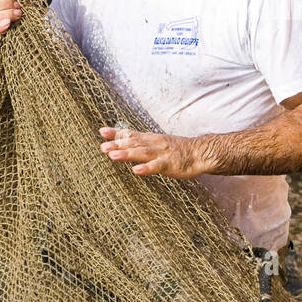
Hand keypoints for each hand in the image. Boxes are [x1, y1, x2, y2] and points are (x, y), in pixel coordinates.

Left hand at [98, 126, 213, 178]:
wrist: (200, 152)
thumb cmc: (175, 150)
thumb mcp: (155, 143)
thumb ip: (138, 143)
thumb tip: (120, 143)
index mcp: (149, 139)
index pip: (130, 134)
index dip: (116, 133)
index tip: (102, 131)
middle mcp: (153, 144)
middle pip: (133, 144)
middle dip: (117, 145)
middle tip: (103, 147)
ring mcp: (161, 153)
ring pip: (142, 153)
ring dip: (127, 154)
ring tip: (113, 155)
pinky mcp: (170, 164)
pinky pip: (157, 166)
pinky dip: (146, 168)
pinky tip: (136, 170)